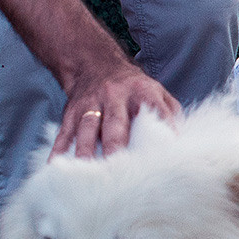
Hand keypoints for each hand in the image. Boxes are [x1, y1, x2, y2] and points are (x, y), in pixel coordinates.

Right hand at [53, 56, 179, 157]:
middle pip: (115, 124)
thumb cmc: (133, 88)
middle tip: (118, 169)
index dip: (158, 130)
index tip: (161, 154)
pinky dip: (59, 151)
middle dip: (116, 146)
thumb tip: (182, 144)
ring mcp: (91, 105)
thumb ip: (170, 115)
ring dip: (86, 152)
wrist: (95, 64)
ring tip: (86, 174)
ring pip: (87, 130)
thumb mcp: (156, 92)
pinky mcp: (71, 113)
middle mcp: (115, 97)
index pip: (154, 111)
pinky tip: (55, 168)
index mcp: (142, 92)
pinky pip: (64, 134)